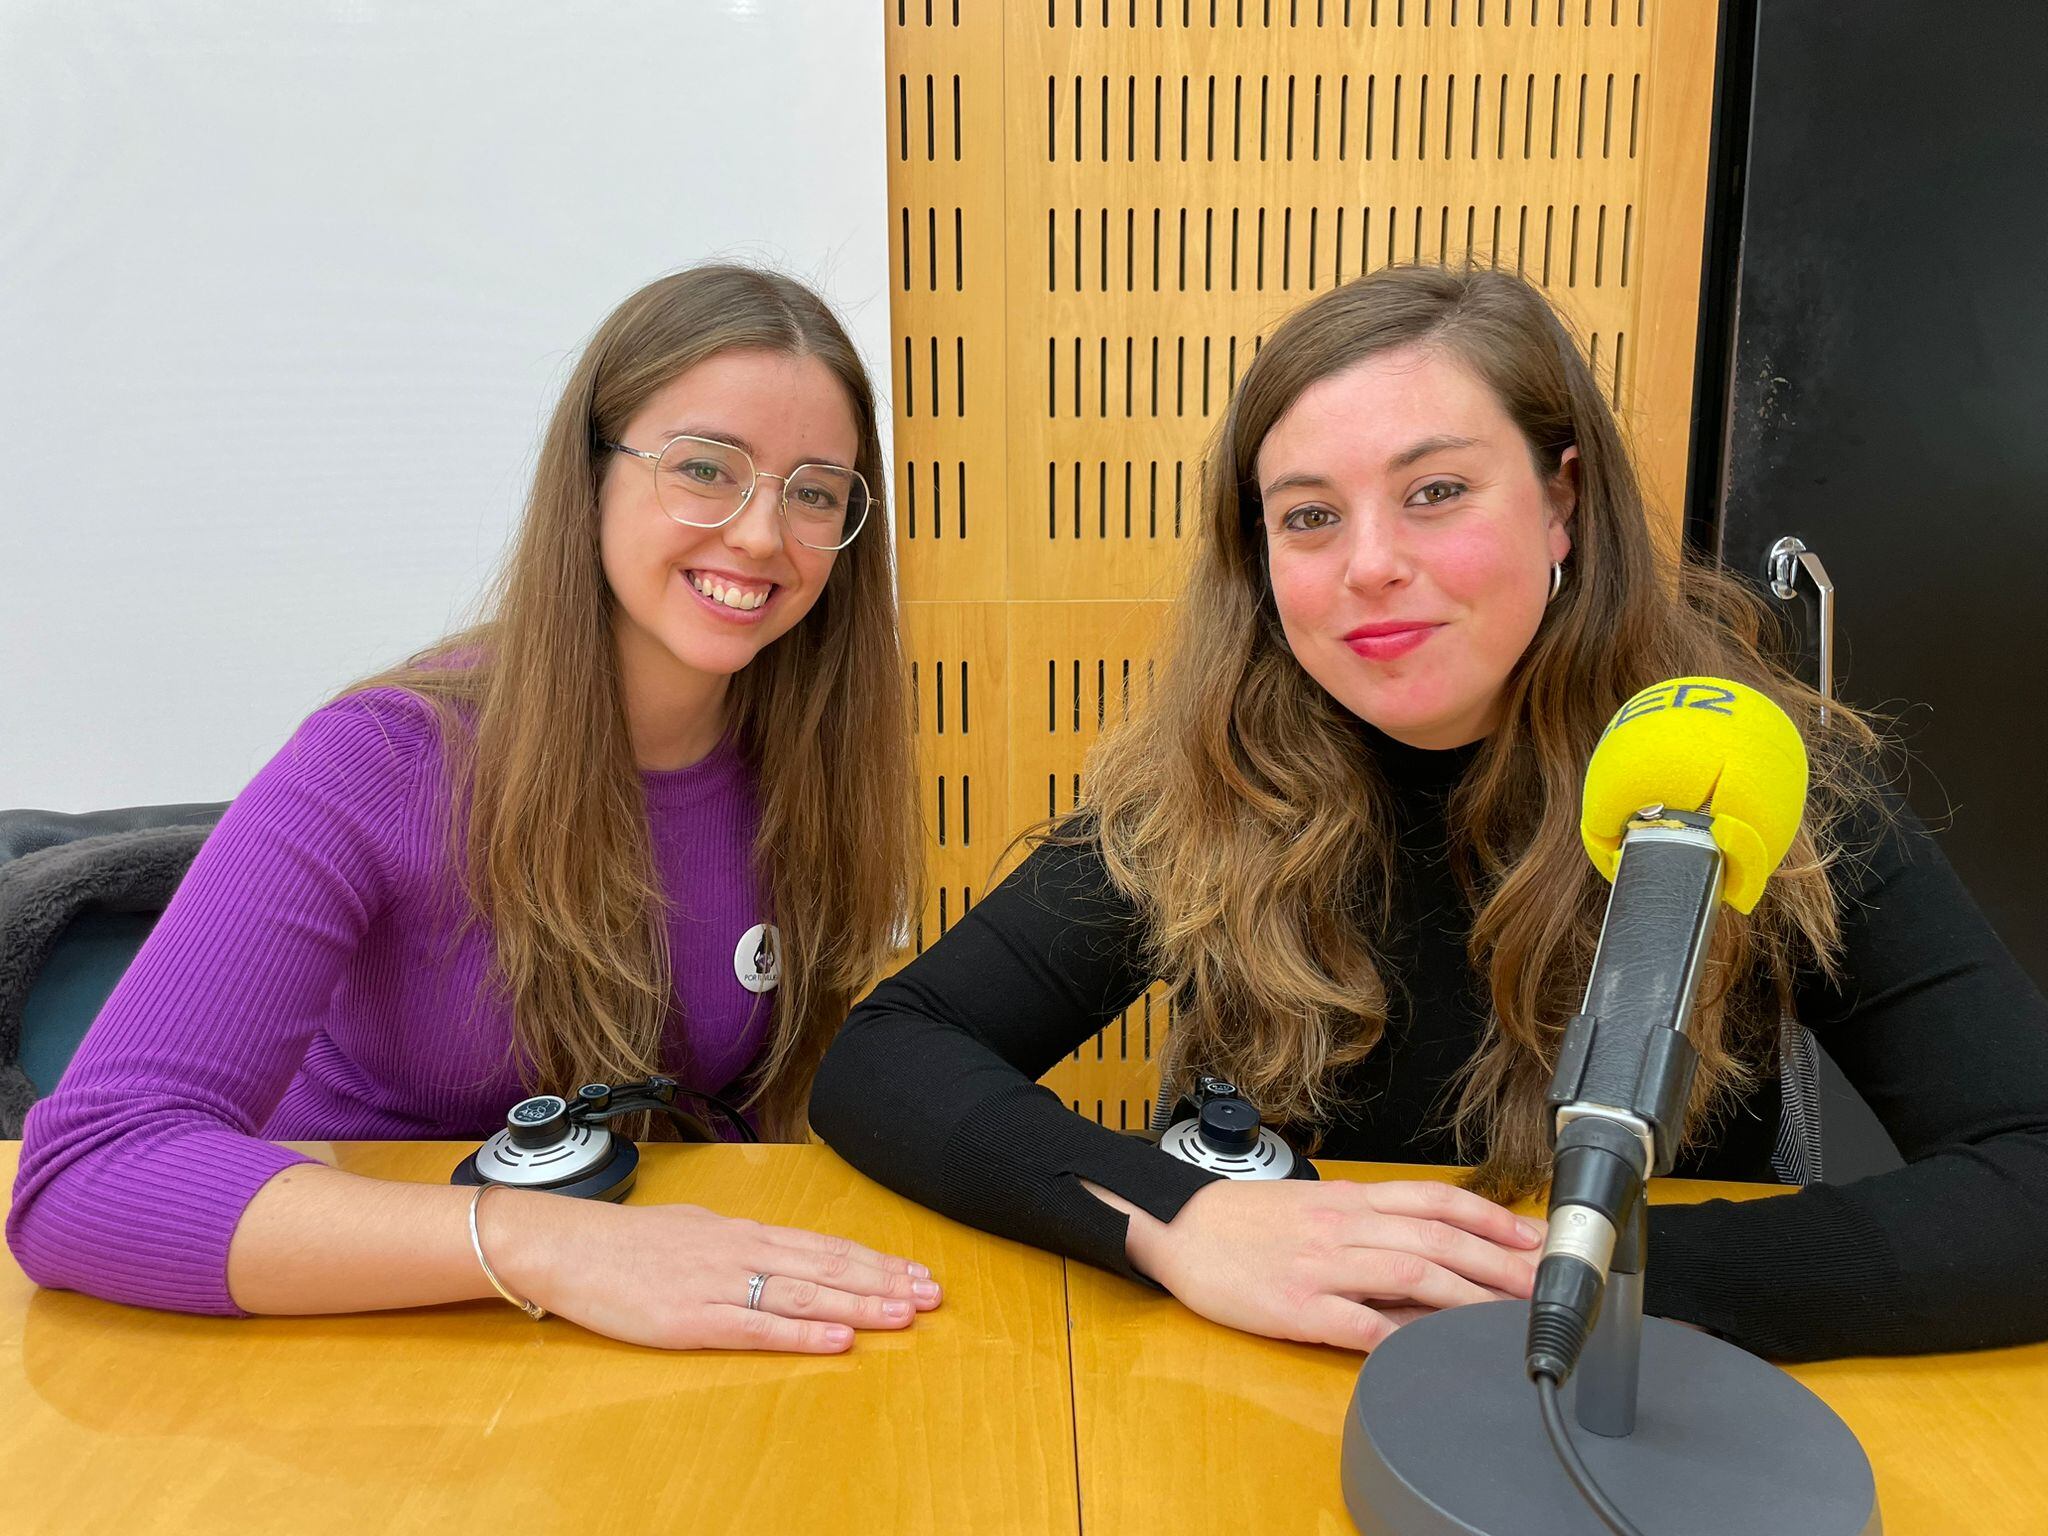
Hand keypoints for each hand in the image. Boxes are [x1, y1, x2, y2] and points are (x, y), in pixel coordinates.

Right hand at [485, 1192, 940, 1352]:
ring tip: (904, 1315)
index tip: (916, 1272)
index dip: (875, 1261)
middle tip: (932, 1294)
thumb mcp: (697, 1227)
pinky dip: (804, 1335)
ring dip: (859, 1306)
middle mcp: (743, 1253)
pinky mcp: (694, 1319)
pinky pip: (760, 1328)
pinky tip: (840, 1340)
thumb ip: (740, 1242)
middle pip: (828, 1268)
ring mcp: (721, 1285)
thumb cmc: (628, 1242)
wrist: (568, 1247)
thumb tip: (775, 1251)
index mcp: (745, 1232)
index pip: (826, 1247)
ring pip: (806, 1296)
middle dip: (884, 1282)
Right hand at [1109, 1177, 1543, 1351]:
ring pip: (1407, 1271)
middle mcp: (1344, 1227)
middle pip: (1436, 1238)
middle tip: (1543, 1284)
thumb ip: (1372, 1225)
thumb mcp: (1317, 1209)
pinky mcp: (1294, 1304)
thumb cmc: (1249, 1223)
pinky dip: (1392, 1331)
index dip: (1491, 1218)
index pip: (1435, 1201)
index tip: (1534, 1237)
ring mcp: (1321, 1265)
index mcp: (1351, 1202)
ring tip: (1505, 1316)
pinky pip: (1352, 1319)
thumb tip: (1432, 1250)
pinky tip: (1424, 1346)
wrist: (1181, 1229)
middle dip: (1498, 1261)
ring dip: (1464, 1294)